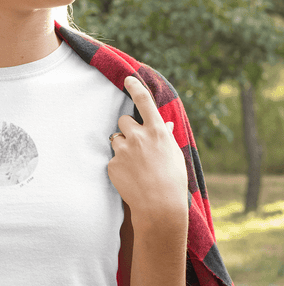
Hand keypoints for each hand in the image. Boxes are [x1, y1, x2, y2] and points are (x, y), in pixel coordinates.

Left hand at [108, 76, 187, 227]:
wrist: (160, 206)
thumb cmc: (173, 181)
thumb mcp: (174, 155)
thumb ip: (167, 137)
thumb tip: (167, 125)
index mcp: (158, 131)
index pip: (144, 101)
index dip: (134, 87)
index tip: (127, 79)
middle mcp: (139, 137)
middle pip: (123, 120)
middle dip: (127, 129)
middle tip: (135, 145)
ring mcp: (124, 150)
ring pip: (116, 139)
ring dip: (122, 147)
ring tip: (135, 165)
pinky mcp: (112, 164)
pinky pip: (112, 159)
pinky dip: (119, 166)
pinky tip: (130, 178)